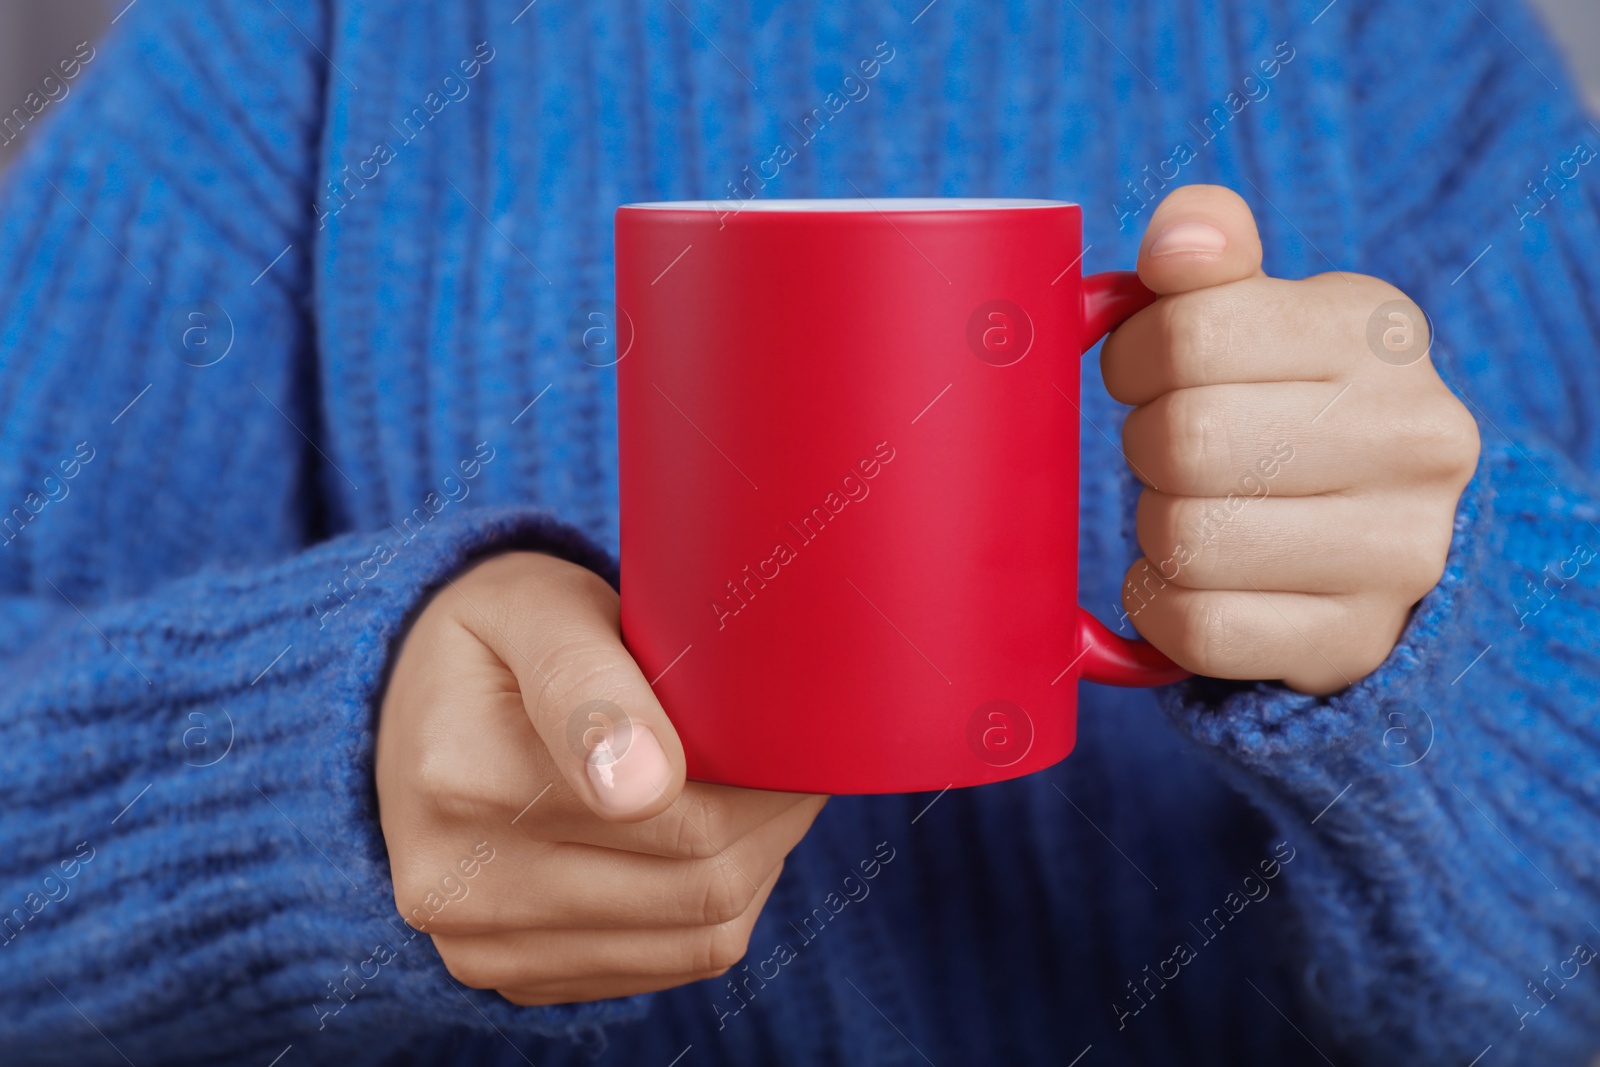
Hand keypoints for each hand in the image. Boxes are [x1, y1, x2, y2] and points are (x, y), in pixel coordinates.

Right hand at [375, 551, 825, 1004]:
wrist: (411, 704)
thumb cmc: (498, 635)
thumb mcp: (533, 606)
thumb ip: (583, 679)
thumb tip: (648, 785)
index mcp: (461, 777)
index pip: (675, 814)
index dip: (762, 776)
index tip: (783, 727)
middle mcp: (457, 882)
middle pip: (698, 881)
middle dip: (770, 816)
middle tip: (791, 753)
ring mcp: (482, 945)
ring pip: (700, 935)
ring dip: (757, 865)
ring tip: (757, 791)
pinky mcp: (517, 975)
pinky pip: (671, 966)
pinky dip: (716, 906)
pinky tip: (711, 840)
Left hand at [1103, 185, 1479, 693]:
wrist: (1377, 538)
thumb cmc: (1287, 407)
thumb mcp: (1263, 312)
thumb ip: (1208, 255)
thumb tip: (1178, 240)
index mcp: (1376, 333)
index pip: (1192, 331)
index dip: (1134, 356)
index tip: (1146, 372)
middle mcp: (1412, 438)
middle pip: (1184, 440)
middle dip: (1146, 446)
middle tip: (1171, 450)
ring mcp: (1396, 551)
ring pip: (1185, 540)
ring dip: (1154, 529)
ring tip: (1193, 510)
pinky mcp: (1351, 640)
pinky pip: (1195, 626)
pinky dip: (1162, 603)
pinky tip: (1191, 578)